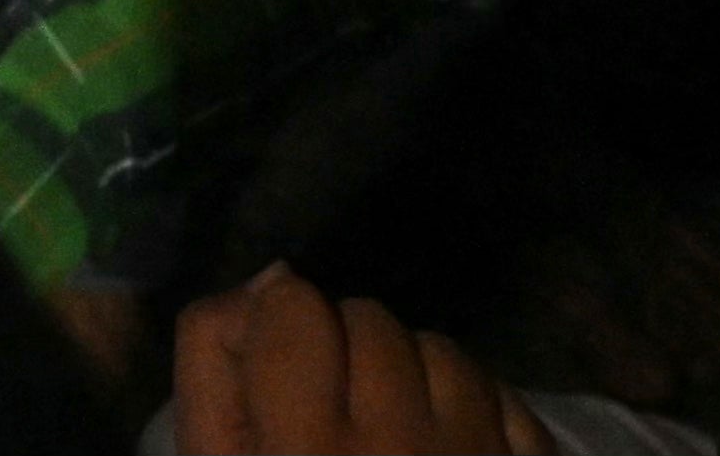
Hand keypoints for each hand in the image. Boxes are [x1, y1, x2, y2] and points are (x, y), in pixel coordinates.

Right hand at [174, 269, 548, 455]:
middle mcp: (395, 448)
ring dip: (409, 380)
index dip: (277, 333)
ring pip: (438, 351)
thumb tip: (271, 280)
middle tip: (331, 425)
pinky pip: (503, 398)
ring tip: (390, 443)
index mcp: (302, 455)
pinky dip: (474, 413)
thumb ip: (216, 377)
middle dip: (342, 356)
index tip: (276, 381)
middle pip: (366, 319)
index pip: (292, 307)